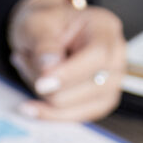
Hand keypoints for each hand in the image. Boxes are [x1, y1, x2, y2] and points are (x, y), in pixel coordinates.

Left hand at [8, 0, 125, 120]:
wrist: (47, 34)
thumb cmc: (46, 25)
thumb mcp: (37, 24)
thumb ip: (44, 45)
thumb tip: (50, 70)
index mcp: (105, 29)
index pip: (98, 56)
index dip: (69, 74)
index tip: (42, 83)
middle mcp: (116, 57)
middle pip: (90, 87)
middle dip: (50, 84)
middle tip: (26, 61)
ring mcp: (112, 84)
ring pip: (78, 107)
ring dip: (46, 97)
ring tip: (32, 71)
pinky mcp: (100, 104)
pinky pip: (73, 118)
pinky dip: (49, 111)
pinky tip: (35, 100)